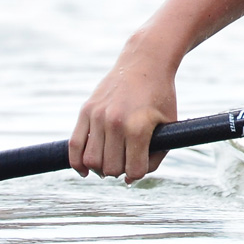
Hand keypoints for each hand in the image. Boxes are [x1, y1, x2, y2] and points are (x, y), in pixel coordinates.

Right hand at [69, 37, 178, 183]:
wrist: (145, 64)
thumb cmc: (161, 97)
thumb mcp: (169, 125)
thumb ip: (156, 155)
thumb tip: (130, 180)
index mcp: (138, 127)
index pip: (134, 169)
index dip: (138, 173)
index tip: (141, 166)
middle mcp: (115, 122)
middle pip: (111, 168)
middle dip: (120, 171)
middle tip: (126, 162)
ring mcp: (98, 116)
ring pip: (91, 161)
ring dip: (101, 169)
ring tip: (110, 163)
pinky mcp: (86, 111)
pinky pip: (74, 145)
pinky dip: (77, 163)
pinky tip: (85, 170)